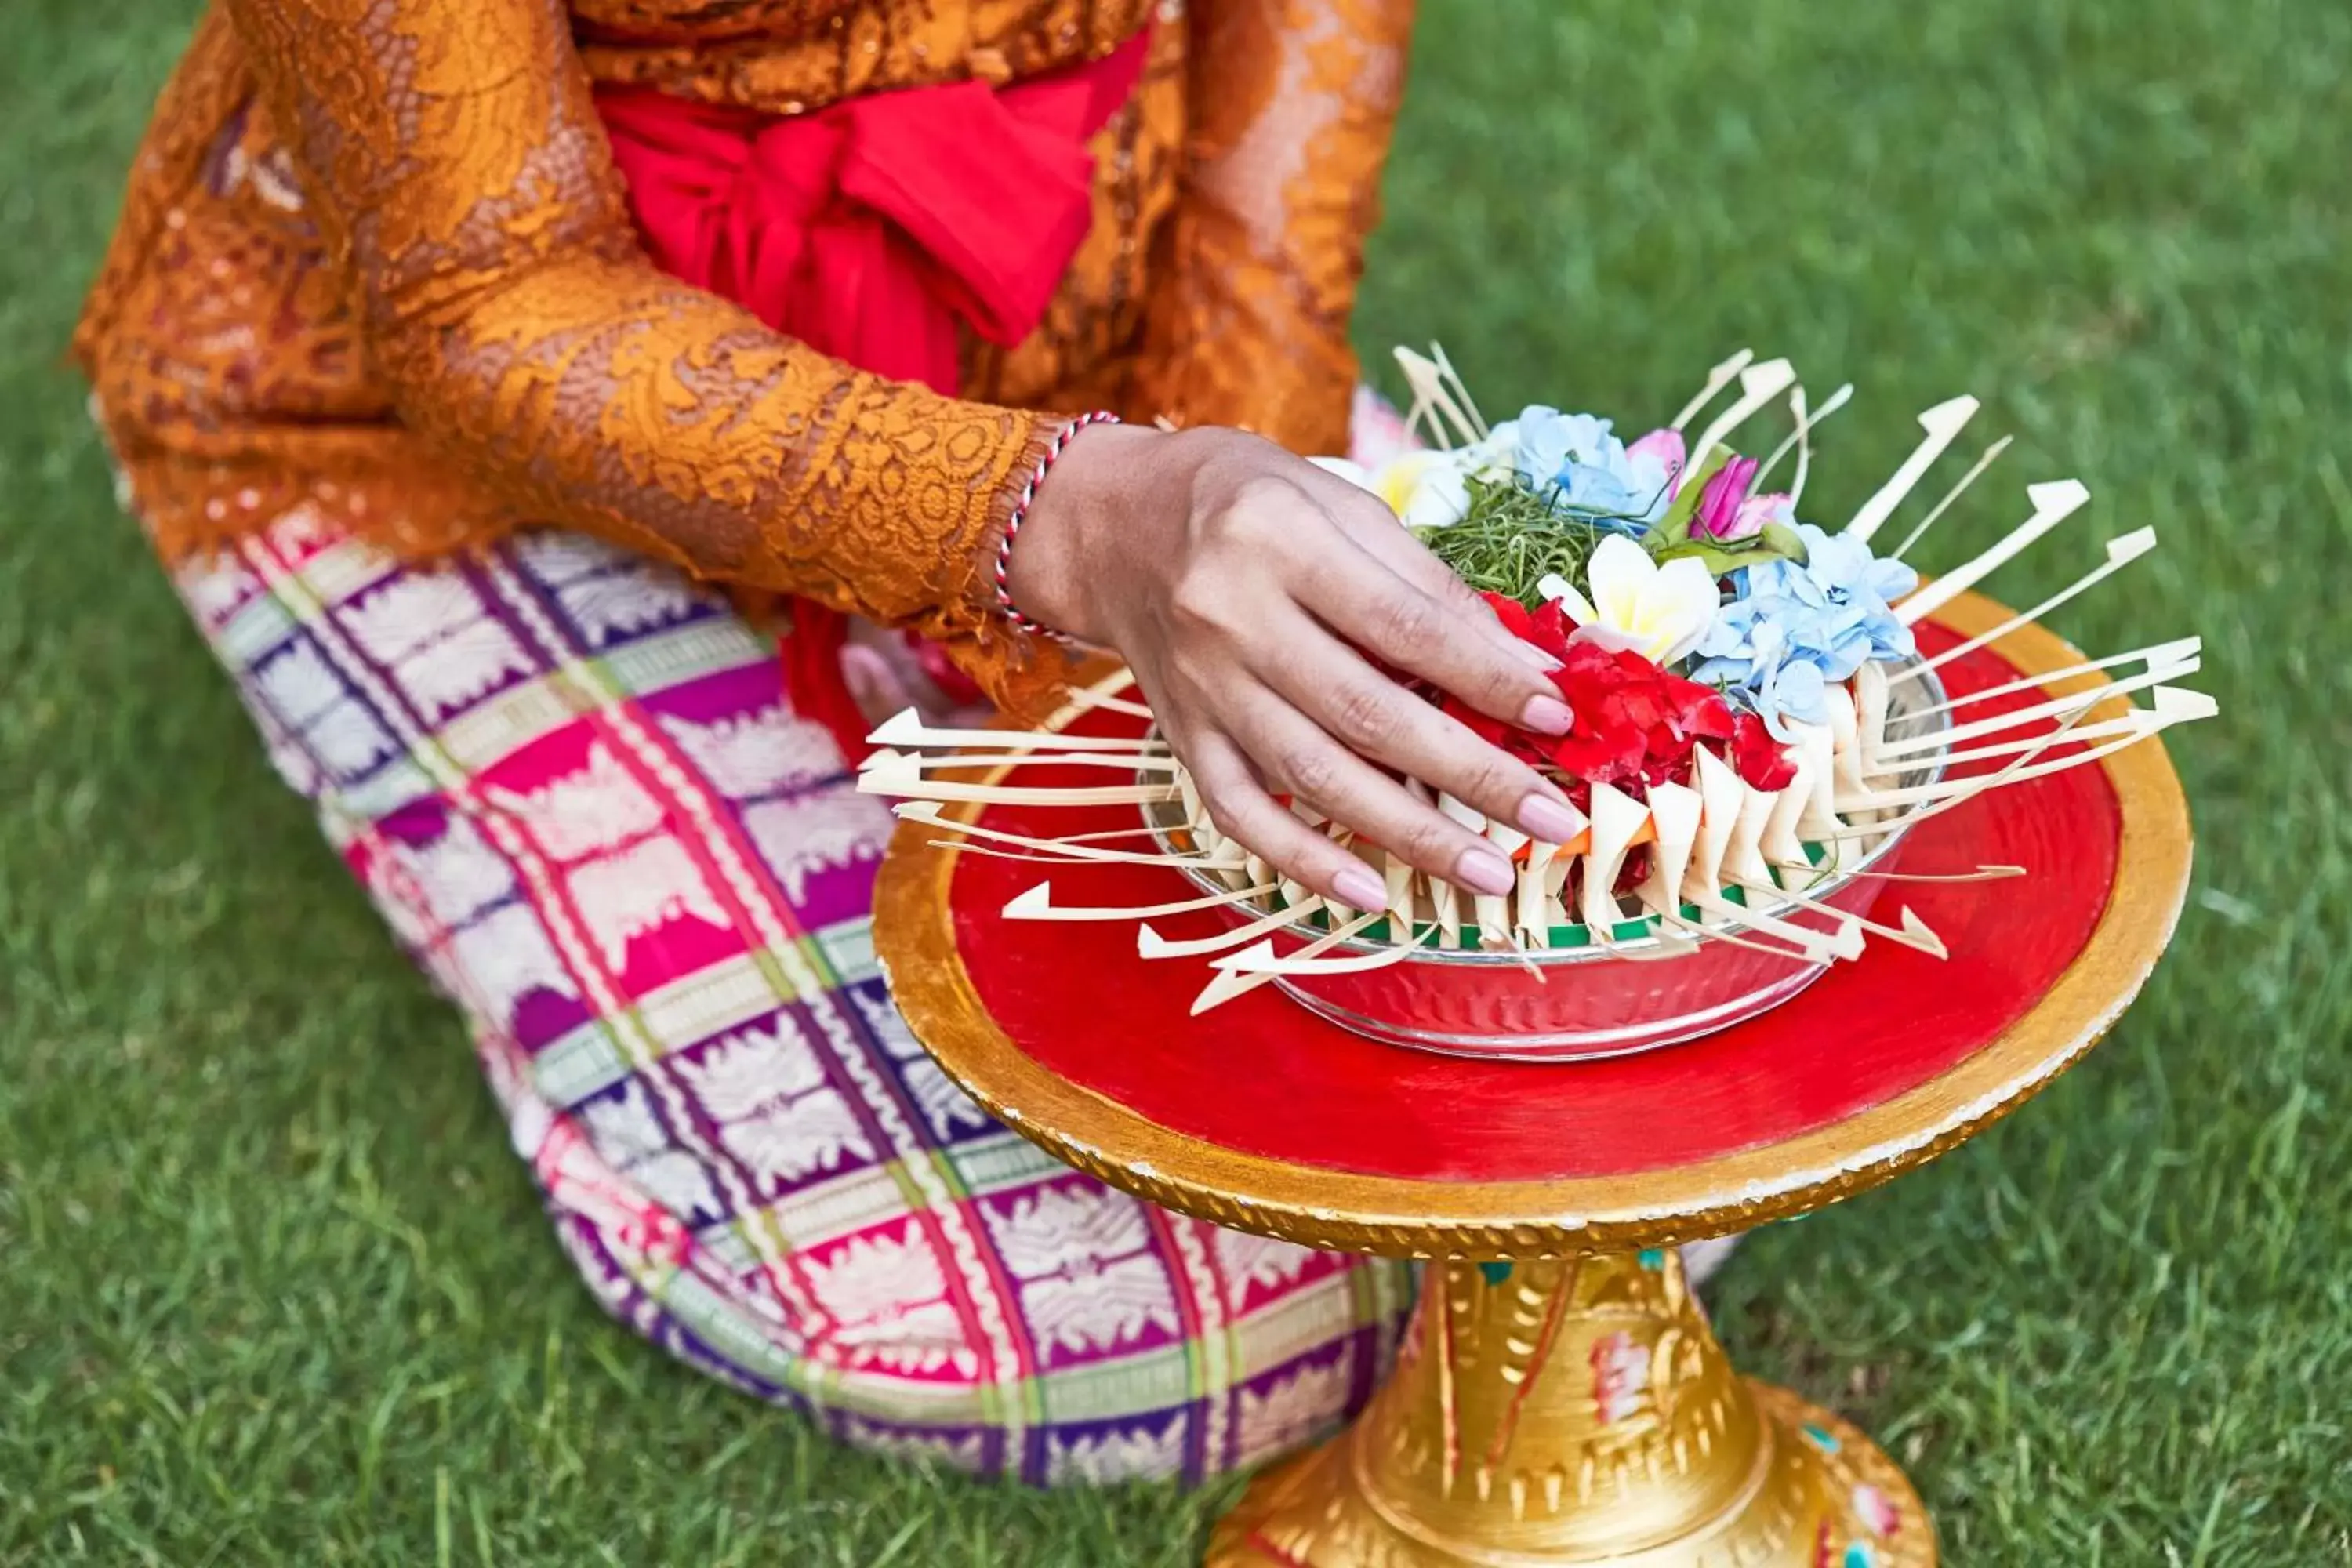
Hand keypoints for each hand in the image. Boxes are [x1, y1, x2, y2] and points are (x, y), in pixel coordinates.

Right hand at [1006, 424, 1586, 906]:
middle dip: (1471, 774)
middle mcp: (1232, 617)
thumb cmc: (1246, 502)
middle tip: (1551, 819)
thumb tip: (1524, 664)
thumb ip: (1425, 583)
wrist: (1112, 526)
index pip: (1404, 625)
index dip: (1486, 677)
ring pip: (1314, 776)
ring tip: (1489, 872)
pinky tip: (1369, 891)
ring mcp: (1202, 687)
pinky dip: (1303, 861)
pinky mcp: (1181, 736)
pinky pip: (1241, 813)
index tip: (1556, 716)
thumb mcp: (1337, 504)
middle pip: (1367, 714)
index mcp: (1280, 538)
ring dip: (1410, 834)